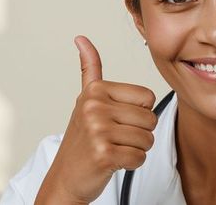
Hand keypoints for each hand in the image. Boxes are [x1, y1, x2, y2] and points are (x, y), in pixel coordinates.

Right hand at [35, 35, 157, 204]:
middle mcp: (94, 107)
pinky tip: (113, 161)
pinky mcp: (103, 154)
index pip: (147, 97)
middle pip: (150, 119)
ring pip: (147, 139)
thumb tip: (81, 38)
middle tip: (115, 138)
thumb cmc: (83, 139)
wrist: (65, 177)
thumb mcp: (85, 100)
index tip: (116, 120)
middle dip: (139, 133)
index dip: (139, 113)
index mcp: (96, 90)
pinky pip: (139, 157)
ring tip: (114, 148)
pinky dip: (131, 163)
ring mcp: (97, 130)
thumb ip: (89, 69)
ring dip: (136, 149)